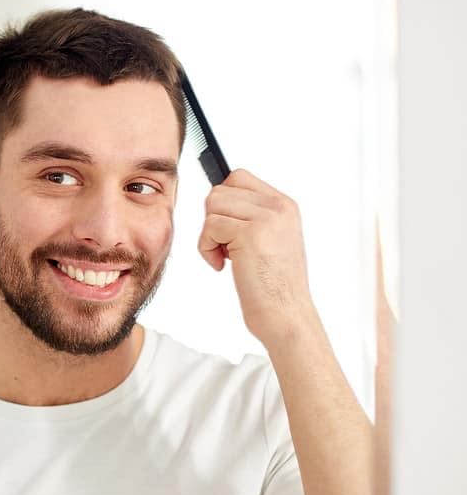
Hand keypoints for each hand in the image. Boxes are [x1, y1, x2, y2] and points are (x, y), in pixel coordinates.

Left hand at [198, 169, 315, 346]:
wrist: (287, 316)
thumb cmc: (273, 286)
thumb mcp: (271, 240)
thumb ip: (251, 216)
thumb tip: (216, 197)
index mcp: (285, 205)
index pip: (238, 178)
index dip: (223, 204)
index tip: (228, 232)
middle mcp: (279, 206)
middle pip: (220, 190)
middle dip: (213, 219)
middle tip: (227, 247)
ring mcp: (267, 218)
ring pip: (212, 204)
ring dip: (209, 235)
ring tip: (227, 257)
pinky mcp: (250, 233)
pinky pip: (209, 227)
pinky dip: (206, 249)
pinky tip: (224, 266)